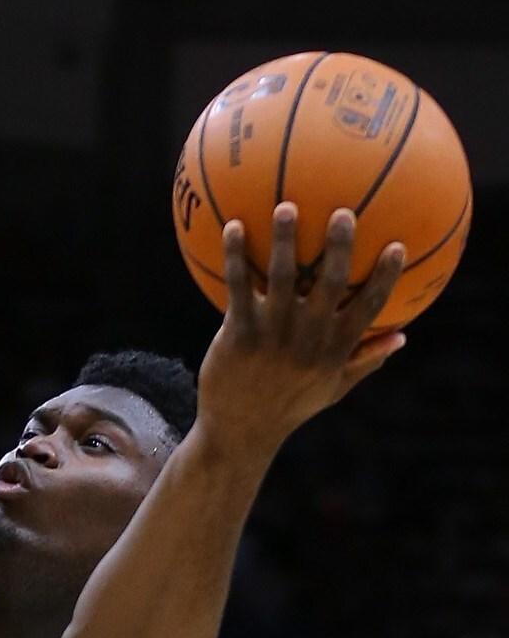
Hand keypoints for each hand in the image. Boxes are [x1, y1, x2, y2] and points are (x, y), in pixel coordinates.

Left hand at [196, 205, 405, 455]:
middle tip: (342, 212)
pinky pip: (238, 286)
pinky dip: (236, 255)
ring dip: (286, 240)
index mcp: (334, 349)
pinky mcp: (239, 334)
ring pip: (283, 279)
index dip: (384, 278)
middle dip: (339, 247)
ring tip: (286, 206)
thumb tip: (403, 337)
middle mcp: (308, 339)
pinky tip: (234, 226)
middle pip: (329, 285)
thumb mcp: (333, 388)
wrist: (240, 430)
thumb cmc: (289, 405)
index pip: (368, 309)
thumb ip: (365, 360)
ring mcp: (272, 335)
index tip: (396, 245)